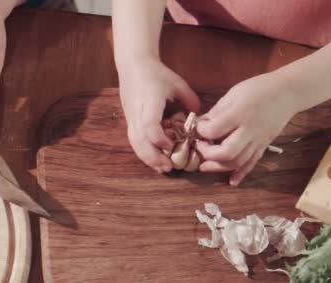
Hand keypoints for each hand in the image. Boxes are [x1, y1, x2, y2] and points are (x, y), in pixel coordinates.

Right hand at [119, 58, 199, 172]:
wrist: (132, 66)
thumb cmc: (156, 74)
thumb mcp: (177, 84)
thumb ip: (190, 101)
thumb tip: (201, 121)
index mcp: (149, 100)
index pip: (148, 123)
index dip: (158, 138)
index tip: (170, 145)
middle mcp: (137, 111)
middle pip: (139, 139)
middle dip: (153, 156)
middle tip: (169, 167)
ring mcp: (131, 117)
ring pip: (135, 143)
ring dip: (148, 158)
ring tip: (163, 168)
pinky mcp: (129, 121)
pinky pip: (134, 141)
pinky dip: (144, 153)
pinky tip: (155, 161)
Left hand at [195, 73, 297, 185]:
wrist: (288, 92)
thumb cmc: (259, 89)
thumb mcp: (233, 94)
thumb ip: (216, 112)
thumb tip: (200, 125)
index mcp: (239, 114)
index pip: (214, 130)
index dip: (201, 131)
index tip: (198, 127)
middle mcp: (250, 130)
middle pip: (227, 153)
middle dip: (208, 154)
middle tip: (200, 147)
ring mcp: (259, 140)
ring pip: (238, 162)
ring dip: (219, 167)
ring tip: (205, 166)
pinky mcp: (264, 145)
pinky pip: (252, 163)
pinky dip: (241, 174)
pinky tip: (231, 181)